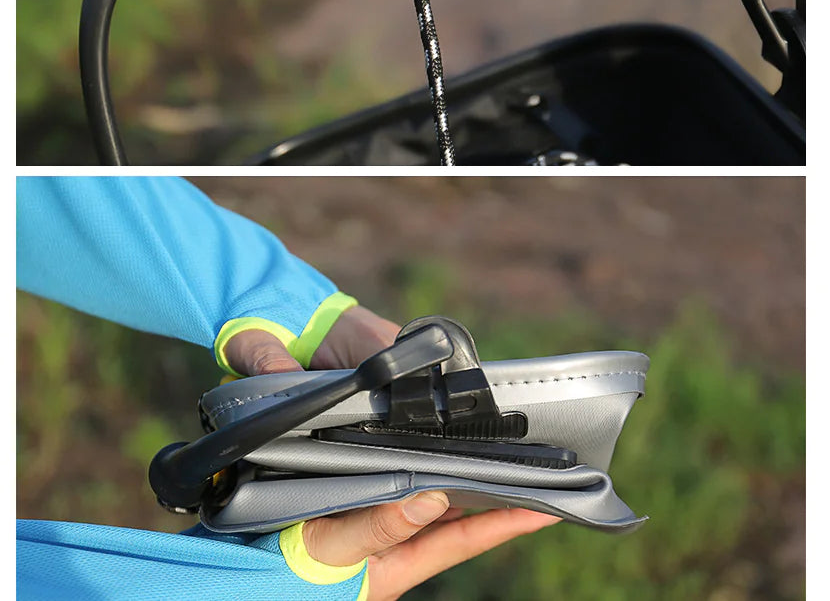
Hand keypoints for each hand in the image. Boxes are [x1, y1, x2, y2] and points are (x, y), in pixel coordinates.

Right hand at [223, 306, 559, 600]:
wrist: (231, 545)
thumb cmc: (274, 558)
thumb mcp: (324, 547)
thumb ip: (377, 526)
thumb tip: (432, 496)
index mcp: (393, 560)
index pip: (461, 539)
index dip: (503, 522)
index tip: (547, 503)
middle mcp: (393, 537)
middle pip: (456, 514)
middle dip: (492, 490)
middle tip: (533, 462)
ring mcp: (378, 512)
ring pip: (433, 491)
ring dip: (462, 469)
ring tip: (499, 443)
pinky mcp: (359, 489)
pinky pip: (402, 470)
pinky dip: (424, 455)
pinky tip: (438, 435)